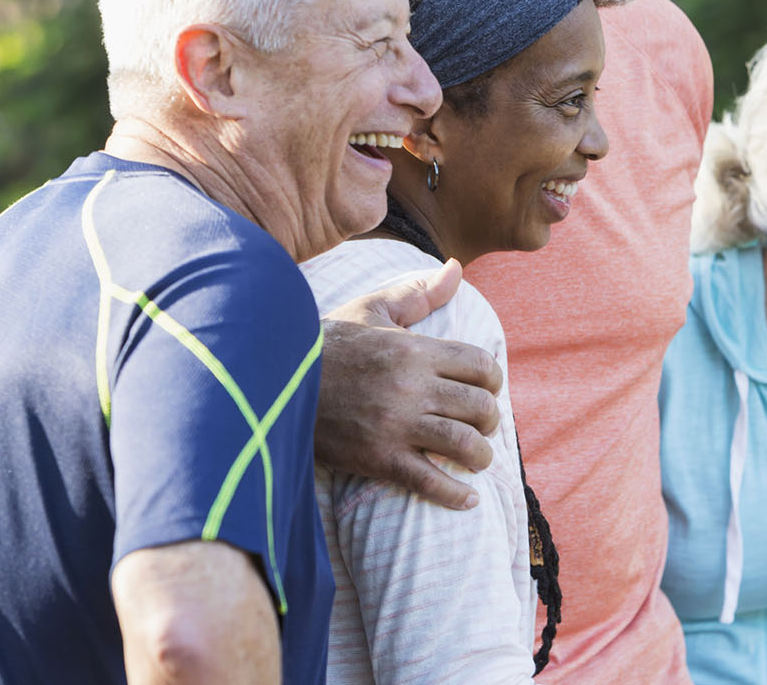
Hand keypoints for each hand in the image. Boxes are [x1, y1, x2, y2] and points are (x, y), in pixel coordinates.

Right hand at [314, 259, 503, 509]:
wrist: (274, 381)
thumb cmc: (328, 344)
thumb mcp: (372, 310)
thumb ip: (418, 294)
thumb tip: (457, 268)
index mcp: (413, 350)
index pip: (481, 366)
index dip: (492, 380)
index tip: (484, 388)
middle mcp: (410, 387)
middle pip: (480, 407)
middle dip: (490, 419)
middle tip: (482, 425)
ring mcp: (395, 424)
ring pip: (464, 444)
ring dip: (480, 455)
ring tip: (476, 458)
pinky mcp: (377, 458)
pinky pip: (428, 481)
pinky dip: (455, 494)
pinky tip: (467, 498)